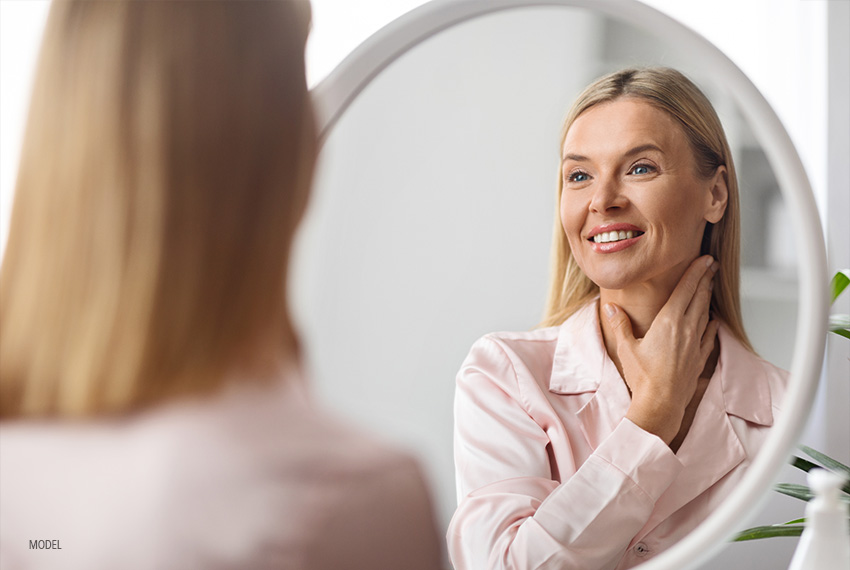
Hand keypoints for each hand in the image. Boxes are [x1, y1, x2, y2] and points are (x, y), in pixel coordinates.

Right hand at [603, 255, 718, 444]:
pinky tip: (713, 322)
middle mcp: (686, 329)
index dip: (696, 272)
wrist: (661, 404)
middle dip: (705, 279)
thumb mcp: (626, 348)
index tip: (704, 259)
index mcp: (669, 322)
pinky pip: (708, 336)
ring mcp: (695, 344)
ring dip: (708, 299)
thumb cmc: (643, 377)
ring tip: (710, 287)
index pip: (686, 290)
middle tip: (711, 266)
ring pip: (705, 314)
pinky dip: (711, 325)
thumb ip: (620, 324)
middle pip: (699, 298)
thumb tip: (610, 307)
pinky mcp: (698, 359)